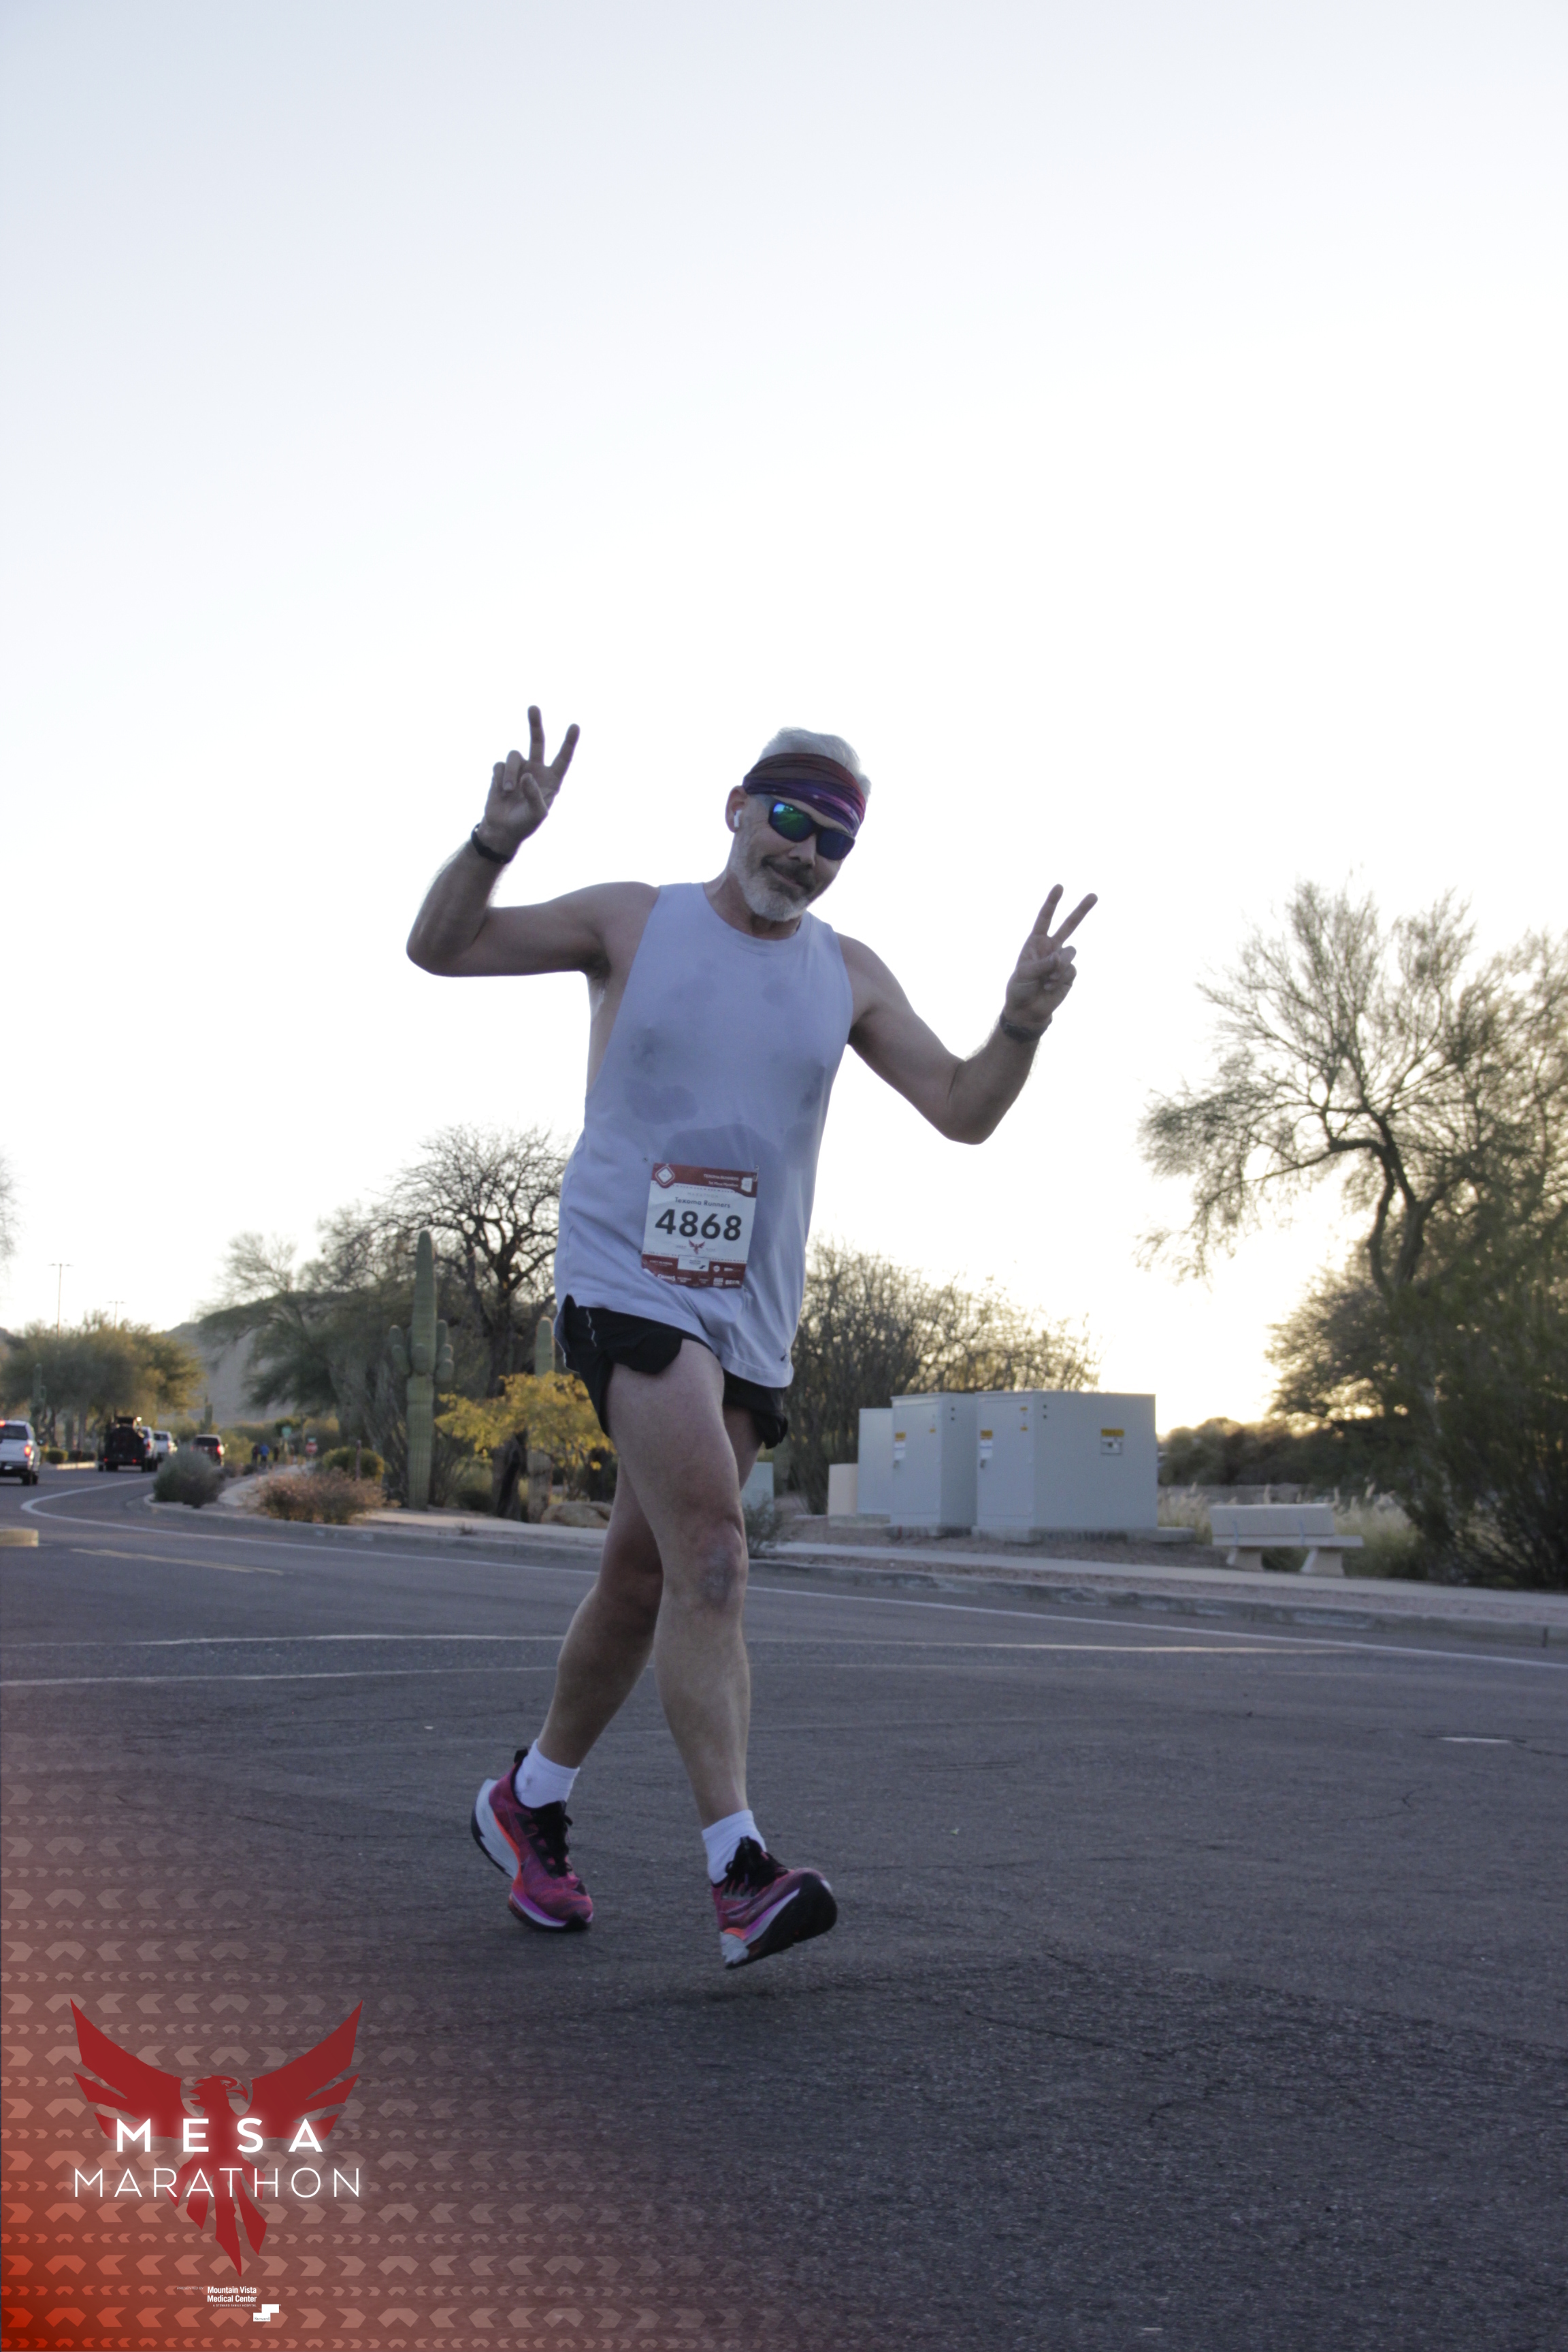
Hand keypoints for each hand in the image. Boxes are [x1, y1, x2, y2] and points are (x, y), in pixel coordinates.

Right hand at [475, 706, 579, 856]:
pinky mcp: (501, 772)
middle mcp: (536, 770)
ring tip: (508, 791)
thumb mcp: (536, 815)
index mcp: (551, 780)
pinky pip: (499, 765)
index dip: (569, 743)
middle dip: (535, 724)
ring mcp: (518, 769)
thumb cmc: (525, 824)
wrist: (502, 830)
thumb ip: (535, 795)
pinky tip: (500, 791)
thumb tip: (527, 775)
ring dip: (510, 773)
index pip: (563, 758)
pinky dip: (499, 778)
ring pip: (514, 755)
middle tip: (533, 707)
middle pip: (537, 741)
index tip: (575, 726)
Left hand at [1003, 884, 1097, 1031]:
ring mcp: (1062, 960)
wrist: (1028, 1010)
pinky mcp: (1069, 974)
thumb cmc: (1020, 988)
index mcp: (1036, 942)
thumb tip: (1061, 958)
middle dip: (1081, 911)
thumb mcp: (1024, 973)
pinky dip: (1060, 978)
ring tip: (1047, 980)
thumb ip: (1043, 963)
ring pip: (1070, 952)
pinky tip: (1050, 987)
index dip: (1052, 903)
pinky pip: (1071, 969)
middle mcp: (1051, 947)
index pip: (1045, 918)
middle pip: (1069, 925)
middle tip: (1094, 895)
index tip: (1060, 887)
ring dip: (1059, 967)